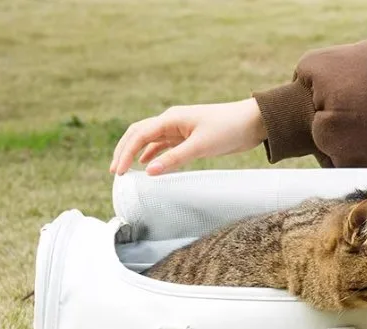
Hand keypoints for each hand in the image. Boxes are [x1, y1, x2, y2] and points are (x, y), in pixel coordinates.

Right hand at [109, 98, 266, 175]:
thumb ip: (174, 159)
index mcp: (170, 119)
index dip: (124, 153)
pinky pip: (164, 146)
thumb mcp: (200, 147)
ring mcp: (180, 129)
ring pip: (150, 140)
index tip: (117, 172)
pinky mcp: (189, 138)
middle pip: (139, 134)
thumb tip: (148, 171)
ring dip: (136, 153)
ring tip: (125, 170)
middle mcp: (171, 122)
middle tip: (114, 172)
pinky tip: (148, 165)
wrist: (252, 123)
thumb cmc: (228, 130)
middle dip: (124, 151)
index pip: (139, 135)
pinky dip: (153, 155)